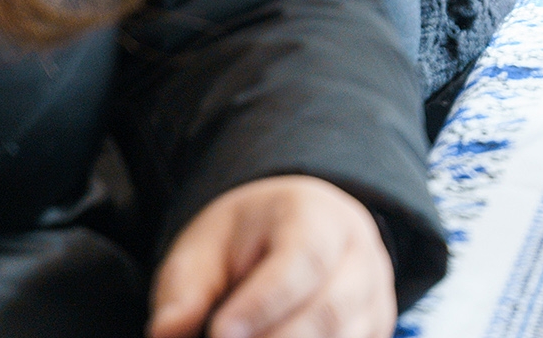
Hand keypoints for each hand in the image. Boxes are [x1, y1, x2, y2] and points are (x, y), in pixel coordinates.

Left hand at [149, 175, 392, 337]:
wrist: (290, 234)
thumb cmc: (242, 243)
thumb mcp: (203, 249)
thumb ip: (185, 292)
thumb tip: (166, 333)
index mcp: (317, 216)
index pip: (305, 258)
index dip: (264, 302)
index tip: (221, 332)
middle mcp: (359, 253)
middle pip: (332, 307)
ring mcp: (375, 295)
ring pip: (346, 337)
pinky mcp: (376, 330)